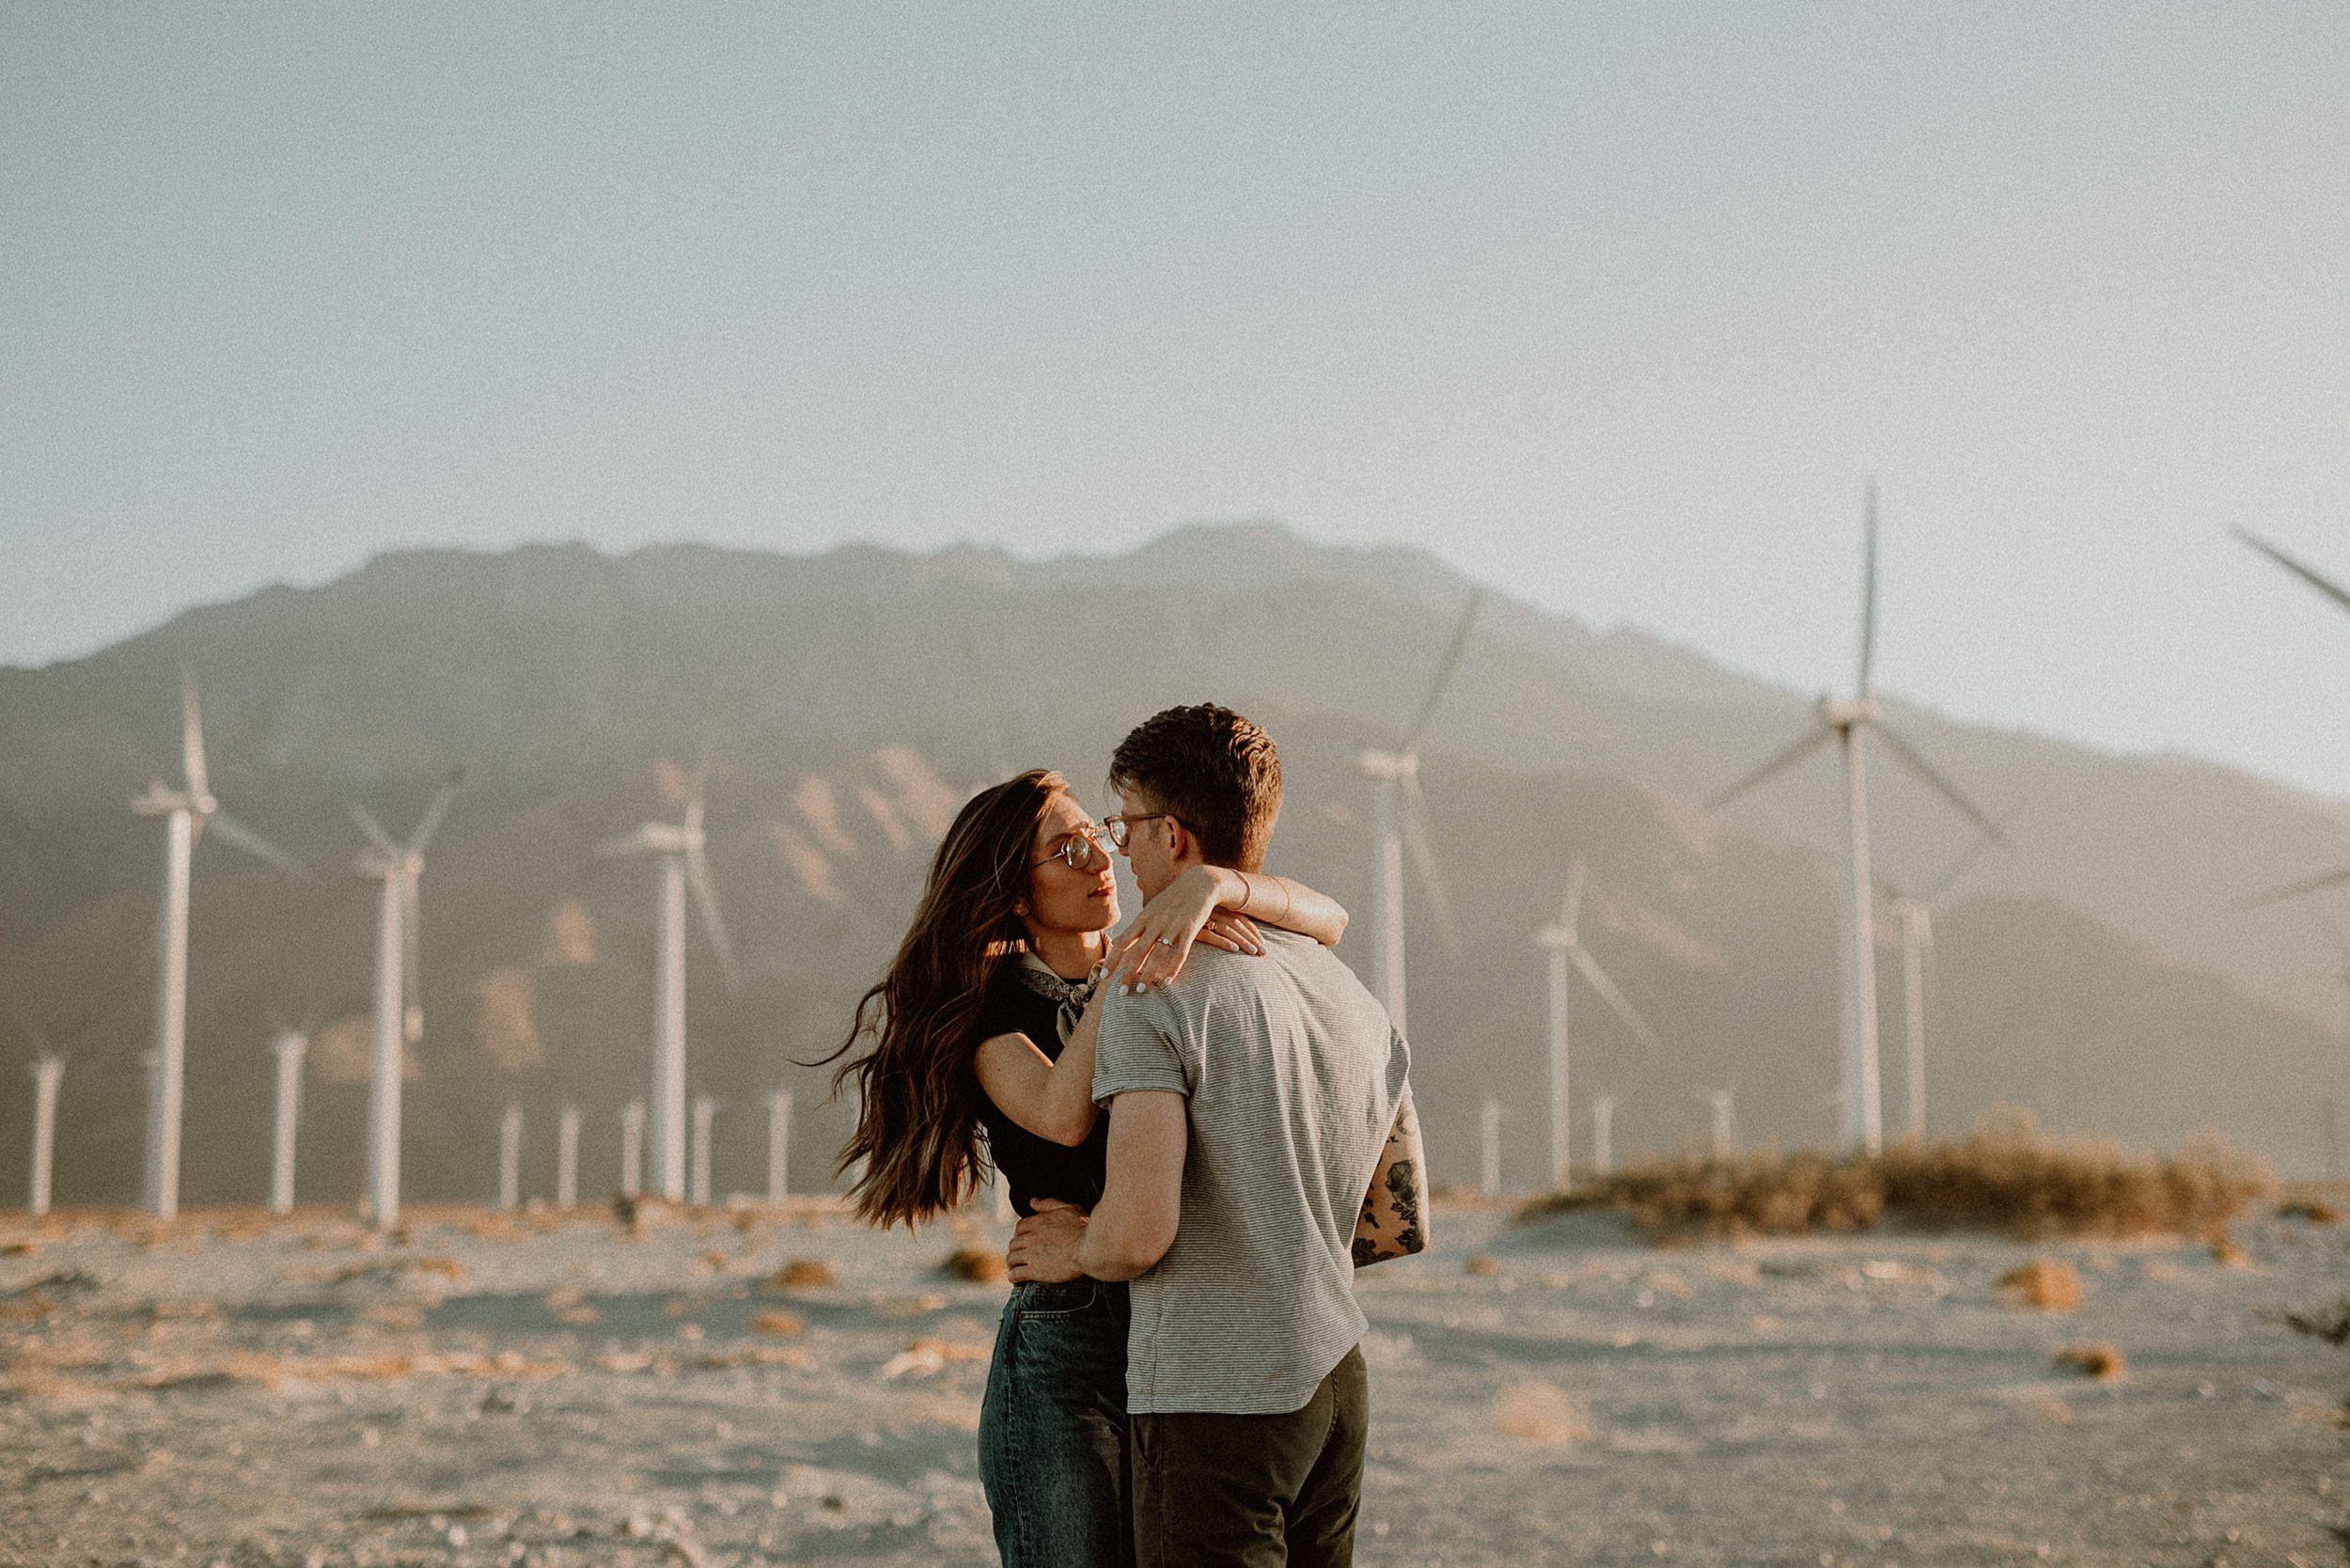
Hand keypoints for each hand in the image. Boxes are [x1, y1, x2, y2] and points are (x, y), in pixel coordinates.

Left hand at [1007, 1198, 1088, 1282]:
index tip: (1025, 1239)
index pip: (1020, 1227)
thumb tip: (1033, 1202)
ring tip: (1016, 1267)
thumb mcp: (1069, 1209)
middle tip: (1021, 1254)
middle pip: (1014, 1243)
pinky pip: (1016, 1274)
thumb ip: (1049, 1204)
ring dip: (1012, 1263)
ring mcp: (1031, 1254)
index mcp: (1039, 1222)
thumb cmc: (1084, 1230)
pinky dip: (1013, 1277)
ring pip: (1011, 1258)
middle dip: (1016, 1249)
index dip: (1021, 1234)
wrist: (1090, 1250)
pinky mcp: (1034, 1271)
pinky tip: (1016, 1279)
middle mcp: (1032, 1237)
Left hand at [1109, 867, 1264, 990]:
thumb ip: (1139, 926)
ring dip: (1148, 973)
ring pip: (1157, 954)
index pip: (1123, 941)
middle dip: (1127, 973)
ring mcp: (1172, 926)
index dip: (1112, 960)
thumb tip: (1121, 941)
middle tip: (1120, 992)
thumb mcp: (1152, 908)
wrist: (1200, 883)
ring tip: (1141, 990)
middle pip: (1137, 951)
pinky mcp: (1190, 929)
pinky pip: (1180, 953)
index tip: (1103, 976)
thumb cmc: (1173, 899)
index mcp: (1144, 917)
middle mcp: (1155, 922)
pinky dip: (1173, 968)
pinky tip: (1167, 982)